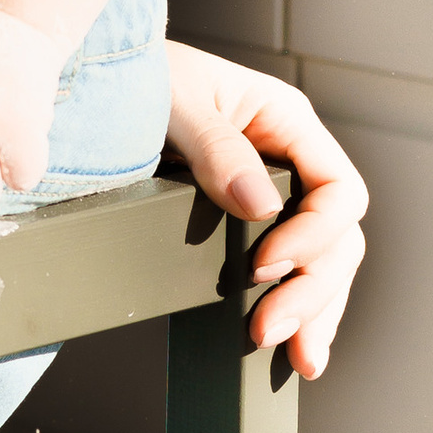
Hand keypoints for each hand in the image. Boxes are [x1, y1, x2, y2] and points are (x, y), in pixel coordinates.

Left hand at [163, 40, 367, 379]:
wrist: (94, 80)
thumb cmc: (139, 74)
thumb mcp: (177, 101)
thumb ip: (218, 148)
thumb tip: (260, 204)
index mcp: (285, 120)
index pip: (338, 189)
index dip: (314, 235)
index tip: (266, 265)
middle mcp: (289, 157)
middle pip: (338, 237)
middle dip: (312, 289)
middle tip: (269, 328)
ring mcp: (272, 191)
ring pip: (323, 262)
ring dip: (315, 311)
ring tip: (298, 357)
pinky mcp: (248, 220)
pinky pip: (292, 268)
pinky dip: (298, 307)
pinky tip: (294, 345)